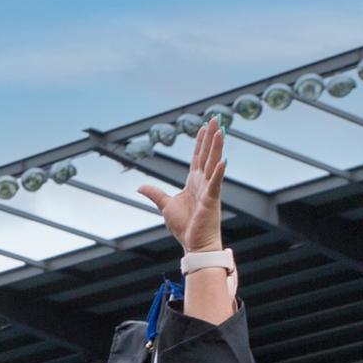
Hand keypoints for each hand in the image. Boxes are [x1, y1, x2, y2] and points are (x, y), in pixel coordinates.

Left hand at [137, 121, 225, 252]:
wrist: (194, 244)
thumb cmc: (185, 226)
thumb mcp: (165, 205)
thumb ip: (155, 193)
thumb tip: (140, 186)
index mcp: (194, 182)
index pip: (197, 156)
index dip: (200, 141)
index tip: (204, 126)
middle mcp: (203, 182)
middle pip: (207, 154)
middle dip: (211, 136)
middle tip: (216, 118)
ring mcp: (209, 190)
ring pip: (213, 164)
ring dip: (217, 147)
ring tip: (221, 131)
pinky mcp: (212, 200)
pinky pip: (215, 184)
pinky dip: (218, 172)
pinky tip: (223, 160)